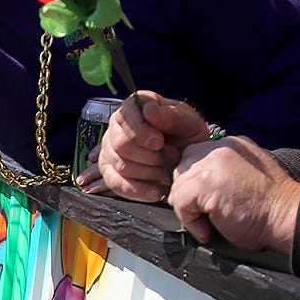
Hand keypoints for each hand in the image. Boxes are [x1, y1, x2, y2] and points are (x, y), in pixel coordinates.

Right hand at [83, 91, 219, 202]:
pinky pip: (116, 183)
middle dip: (150, 156)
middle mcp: (116, 127)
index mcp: (134, 107)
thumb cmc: (187, 137)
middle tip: (173, 158)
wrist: (187, 161)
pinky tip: (156, 192)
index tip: (159, 142)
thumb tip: (149, 110)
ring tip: (169, 173)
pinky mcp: (110, 172)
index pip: (124, 115)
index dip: (140, 131)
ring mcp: (110, 150)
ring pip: (121, 165)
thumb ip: (172, 115)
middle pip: (121, 144)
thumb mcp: (189, 123)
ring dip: (150, 173)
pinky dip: (137, 190)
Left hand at [166, 134, 299, 254]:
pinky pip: (180, 203)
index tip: (204, 203)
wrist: (287, 216)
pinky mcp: (205, 183)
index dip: (194, 182)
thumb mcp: (246, 177)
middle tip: (206, 216)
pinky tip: (209, 230)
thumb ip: (224, 172)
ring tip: (211, 224)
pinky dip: (191, 222)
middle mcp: (219, 148)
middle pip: (182, 169)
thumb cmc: (270, 208)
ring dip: (190, 211)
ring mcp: (212, 163)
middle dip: (188, 195)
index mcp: (231, 145)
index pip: (194, 157)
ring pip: (178, 187)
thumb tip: (196, 186)